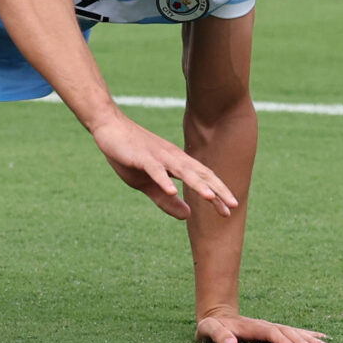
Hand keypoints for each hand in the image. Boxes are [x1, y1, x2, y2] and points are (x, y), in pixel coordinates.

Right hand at [90, 117, 237, 221]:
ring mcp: (158, 156)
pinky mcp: (141, 157)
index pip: (202, 179)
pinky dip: (163, 180)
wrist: (108, 127)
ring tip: (211, 198)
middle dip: (217, 190)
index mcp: (176, 163)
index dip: (217, 194)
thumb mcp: (147, 183)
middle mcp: (172, 158)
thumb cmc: (129, 154)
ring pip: (182, 171)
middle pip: (199, 174)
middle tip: (233, 205)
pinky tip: (172, 191)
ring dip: (197, 184)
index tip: (230, 211)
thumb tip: (188, 216)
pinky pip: (155, 170)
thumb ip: (166, 200)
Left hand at [195, 312, 327, 342]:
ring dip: (309, 339)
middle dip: (301, 341)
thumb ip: (218, 335)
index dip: (282, 341)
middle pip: (287, 331)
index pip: (270, 333)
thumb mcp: (208, 330)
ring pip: (294, 332)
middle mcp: (265, 326)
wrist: (217, 315)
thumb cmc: (211, 327)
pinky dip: (310, 336)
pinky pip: (294, 333)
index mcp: (251, 327)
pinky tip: (324, 340)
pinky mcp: (274, 332)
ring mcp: (271, 328)